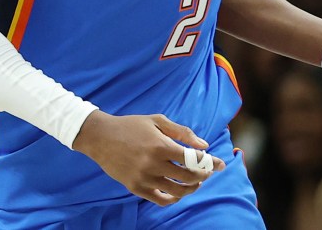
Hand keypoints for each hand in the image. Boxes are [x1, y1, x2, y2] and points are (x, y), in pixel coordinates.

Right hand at [72, 111, 225, 204]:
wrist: (101, 137)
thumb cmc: (132, 126)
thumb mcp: (157, 121)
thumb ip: (182, 132)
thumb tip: (204, 145)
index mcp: (161, 145)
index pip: (193, 159)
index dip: (210, 162)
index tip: (221, 164)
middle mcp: (153, 164)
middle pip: (188, 177)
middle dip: (204, 175)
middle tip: (208, 171)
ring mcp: (143, 178)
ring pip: (177, 191)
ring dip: (192, 188)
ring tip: (196, 182)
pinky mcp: (135, 188)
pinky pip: (161, 199)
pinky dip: (174, 198)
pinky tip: (179, 191)